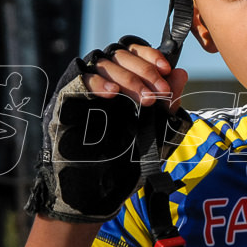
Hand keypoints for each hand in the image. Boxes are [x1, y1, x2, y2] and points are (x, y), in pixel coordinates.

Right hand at [25, 37, 191, 222]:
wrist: (99, 193)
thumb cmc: (125, 163)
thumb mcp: (155, 131)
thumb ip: (167, 103)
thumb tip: (181, 73)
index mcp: (123, 84)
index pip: (134, 53)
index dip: (150, 56)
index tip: (167, 70)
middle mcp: (103, 82)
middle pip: (120, 55)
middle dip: (144, 71)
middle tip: (159, 93)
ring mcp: (83, 90)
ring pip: (102, 63)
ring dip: (128, 78)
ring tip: (144, 101)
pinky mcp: (65, 102)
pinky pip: (79, 80)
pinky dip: (96, 83)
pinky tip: (112, 95)